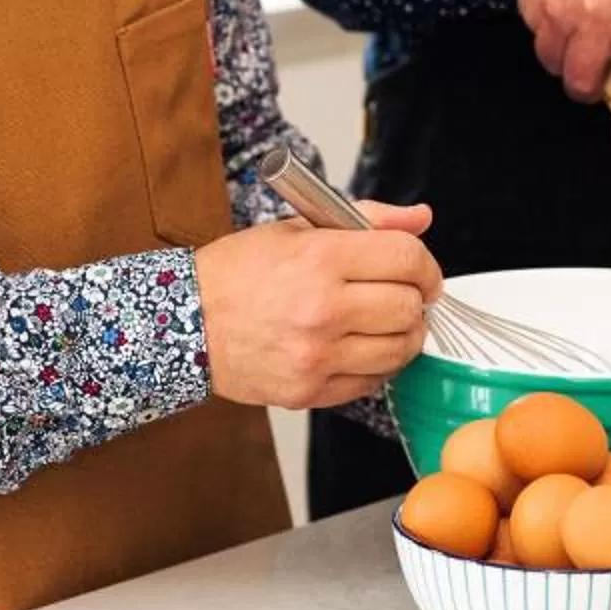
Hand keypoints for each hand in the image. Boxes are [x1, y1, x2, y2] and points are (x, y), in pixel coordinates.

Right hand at [194, 202, 440, 406]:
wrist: (184, 324)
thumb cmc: (238, 273)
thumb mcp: (297, 228)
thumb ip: (366, 219)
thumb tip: (421, 219)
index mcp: (319, 259)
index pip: (407, 258)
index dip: (426, 264)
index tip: (422, 270)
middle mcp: (322, 310)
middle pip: (409, 306)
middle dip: (416, 299)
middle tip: (403, 294)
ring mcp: (317, 356)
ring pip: (400, 349)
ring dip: (403, 334)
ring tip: (384, 322)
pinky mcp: (310, 390)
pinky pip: (373, 381)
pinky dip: (377, 364)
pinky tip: (359, 347)